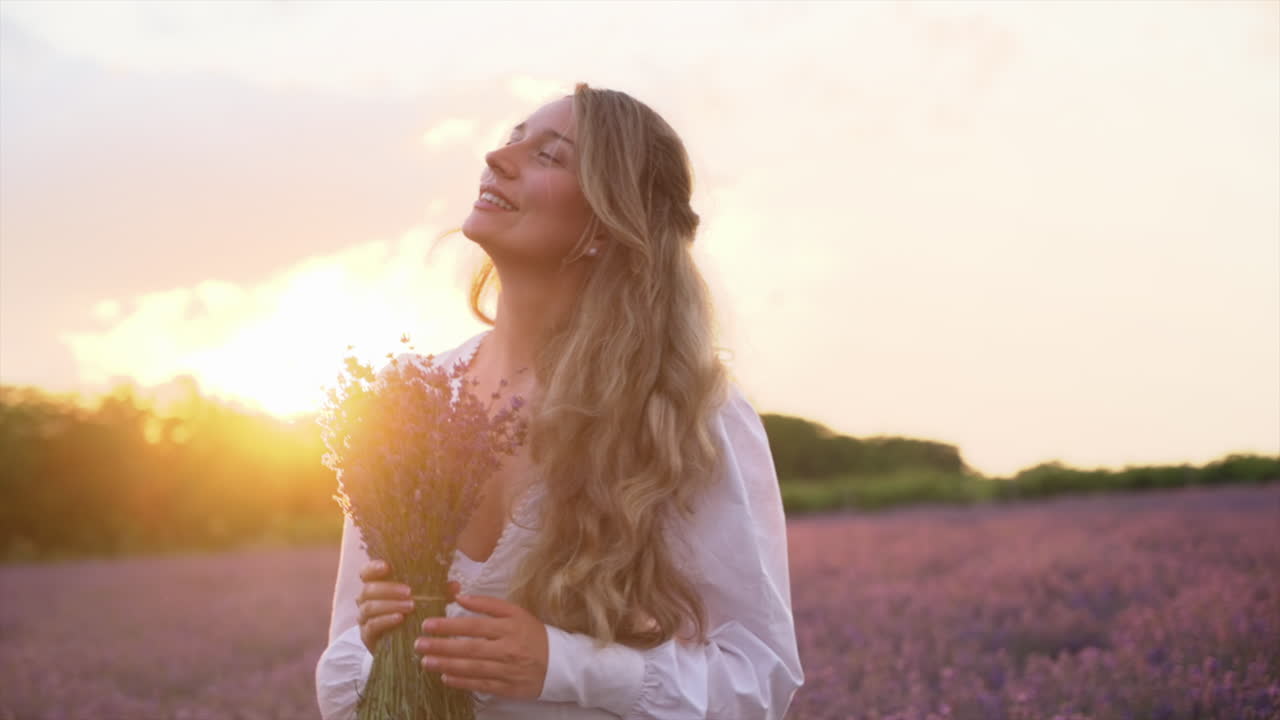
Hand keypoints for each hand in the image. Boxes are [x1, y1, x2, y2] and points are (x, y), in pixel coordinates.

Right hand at [355, 559, 459, 651]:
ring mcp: (365, 619)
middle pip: (368, 589)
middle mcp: (366, 600)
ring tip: (410, 606)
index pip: (367, 572)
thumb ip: (438, 592)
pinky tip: (399, 619)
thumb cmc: (412, 616)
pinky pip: (372, 626)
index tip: (387, 567)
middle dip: (389, 589)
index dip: (373, 568)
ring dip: (390, 605)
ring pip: (369, 607)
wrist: (403, 646)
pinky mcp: (367, 636)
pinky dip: (385, 620)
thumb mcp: (425, 601)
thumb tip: (455, 585)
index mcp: (377, 586)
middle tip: (409, 592)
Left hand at [414, 593, 548, 699]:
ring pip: (472, 668)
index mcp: (509, 627)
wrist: (560, 663)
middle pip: (469, 648)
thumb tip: (461, 597)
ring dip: (446, 664)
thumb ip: (488, 604)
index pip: (474, 625)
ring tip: (426, 661)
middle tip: (419, 645)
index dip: (449, 625)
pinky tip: (445, 677)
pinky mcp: (508, 688)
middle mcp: (507, 649)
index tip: (427, 625)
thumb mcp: (516, 612)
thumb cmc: (533, 634)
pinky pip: (481, 685)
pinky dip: (462, 682)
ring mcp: (507, 670)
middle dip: (442, 646)